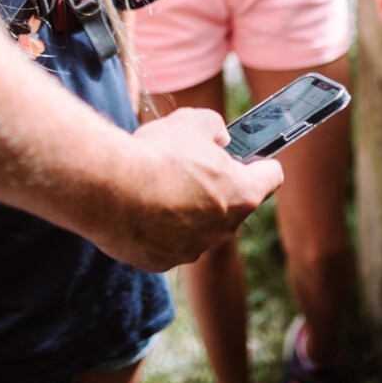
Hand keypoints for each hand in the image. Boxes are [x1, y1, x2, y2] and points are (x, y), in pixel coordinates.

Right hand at [103, 107, 282, 270]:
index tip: (250, 156)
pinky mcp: (162, 261)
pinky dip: (160, 226)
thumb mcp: (193, 121)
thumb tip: (218, 138)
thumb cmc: (156, 154)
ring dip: (187, 207)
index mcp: (241, 193)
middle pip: (232, 203)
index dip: (261, 162)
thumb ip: (215, 128)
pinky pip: (169, 240)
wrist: (109, 188)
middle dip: (216, 185)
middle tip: (190, 165)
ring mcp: (193, 249)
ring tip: (158, 184)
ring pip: (199, 224)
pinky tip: (141, 206)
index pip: (272, 176)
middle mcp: (224, 229)